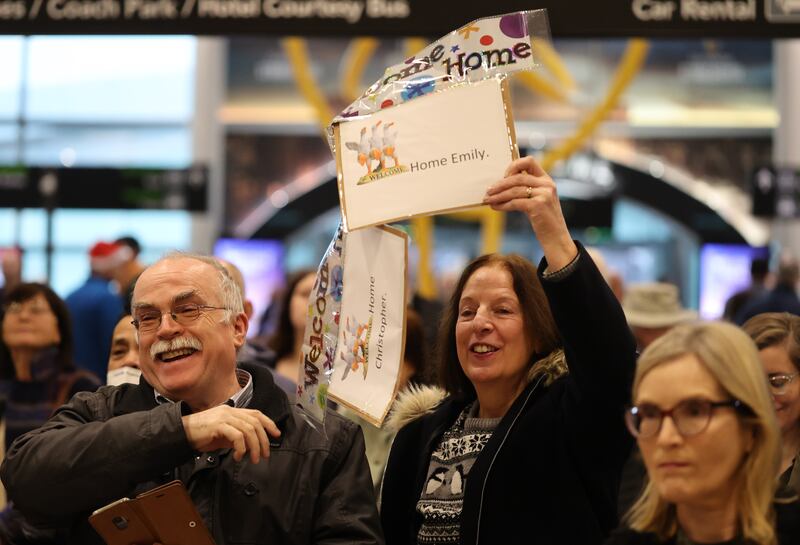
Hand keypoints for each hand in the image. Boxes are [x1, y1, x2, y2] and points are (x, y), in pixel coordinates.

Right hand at [181, 405, 280, 463]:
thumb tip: (251, 445)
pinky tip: (237, 456)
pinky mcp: (218, 425)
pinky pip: (237, 436)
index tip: (276, 434)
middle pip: (255, 423)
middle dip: (263, 440)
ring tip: (253, 459)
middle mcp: (230, 411)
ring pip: (249, 430)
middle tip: (265, 455)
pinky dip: (241, 448)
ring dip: (254, 447)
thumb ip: (237, 436)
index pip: (256, 414)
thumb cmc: (201, 435)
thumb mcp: (223, 435)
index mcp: (232, 411)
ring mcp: (224, 417)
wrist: (182, 433)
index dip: (269, 423)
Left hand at [483, 156, 577, 270]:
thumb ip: (527, 189)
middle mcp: (547, 184)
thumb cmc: (544, 220)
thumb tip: (501, 185)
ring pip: (514, 190)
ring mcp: (544, 194)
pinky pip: (515, 202)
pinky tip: (495, 207)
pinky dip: (503, 205)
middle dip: (500, 184)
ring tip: (488, 200)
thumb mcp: (539, 200)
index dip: (514, 166)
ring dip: (498, 195)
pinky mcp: (538, 205)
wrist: (556, 238)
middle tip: (488, 191)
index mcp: (546, 179)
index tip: (504, 176)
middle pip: (517, 177)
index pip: (530, 161)